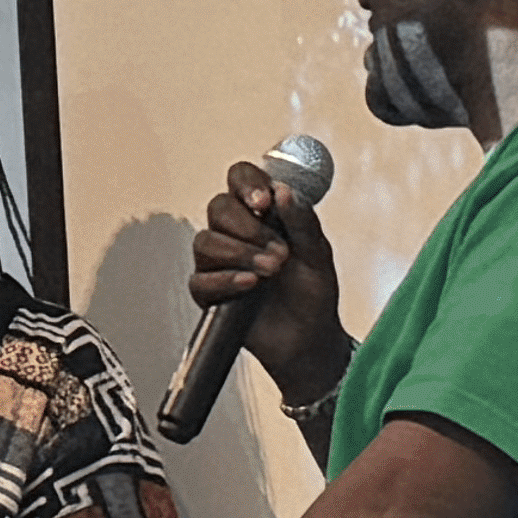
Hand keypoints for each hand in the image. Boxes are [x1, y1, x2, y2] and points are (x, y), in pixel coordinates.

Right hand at [188, 157, 349, 407]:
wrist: (309, 338)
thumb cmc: (312, 293)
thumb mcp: (318, 253)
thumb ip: (302, 221)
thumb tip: (283, 191)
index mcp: (261, 213)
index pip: (240, 179)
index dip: (246, 183)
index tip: (264, 202)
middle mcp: (235, 232)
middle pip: (218, 207)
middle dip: (248, 228)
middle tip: (279, 252)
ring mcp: (218, 263)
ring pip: (205, 241)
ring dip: (240, 254)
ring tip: (271, 270)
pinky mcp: (209, 293)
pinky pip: (200, 280)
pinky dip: (225, 280)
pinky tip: (249, 284)